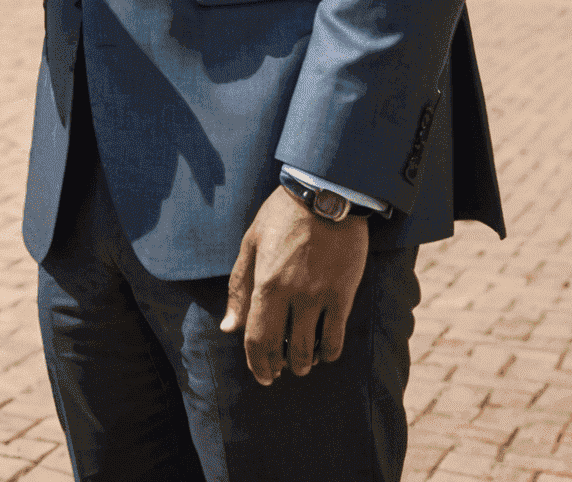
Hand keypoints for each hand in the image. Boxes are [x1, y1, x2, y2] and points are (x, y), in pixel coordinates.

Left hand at [220, 185, 368, 383]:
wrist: (325, 196)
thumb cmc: (282, 216)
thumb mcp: (251, 243)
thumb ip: (239, 286)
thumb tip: (228, 326)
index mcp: (265, 281)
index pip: (256, 336)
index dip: (256, 361)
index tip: (260, 374)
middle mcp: (292, 294)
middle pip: (282, 347)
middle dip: (277, 367)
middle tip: (276, 375)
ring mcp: (320, 296)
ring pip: (310, 348)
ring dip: (303, 363)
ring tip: (300, 364)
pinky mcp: (343, 295)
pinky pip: (336, 338)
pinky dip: (328, 353)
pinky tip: (323, 353)